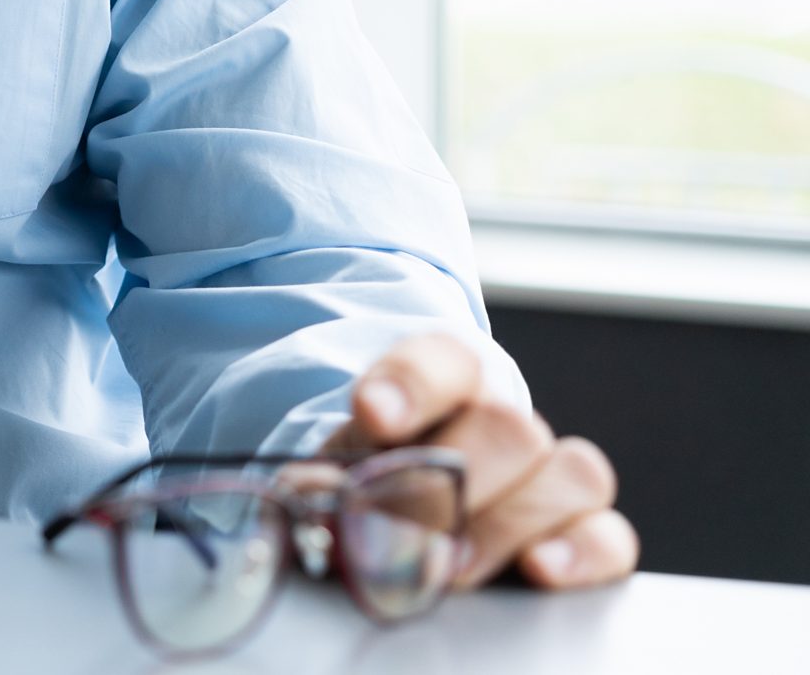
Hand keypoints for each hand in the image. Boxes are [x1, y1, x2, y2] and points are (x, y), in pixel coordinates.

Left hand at [327, 332, 636, 590]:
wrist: (404, 512)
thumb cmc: (370, 484)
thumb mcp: (335, 474)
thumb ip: (325, 483)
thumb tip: (316, 503)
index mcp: (443, 382)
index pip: (442, 358)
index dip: (412, 381)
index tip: (374, 413)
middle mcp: (506, 418)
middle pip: (506, 425)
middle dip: (457, 482)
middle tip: (410, 528)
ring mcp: (553, 473)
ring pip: (570, 473)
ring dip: (507, 522)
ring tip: (452, 564)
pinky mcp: (586, 530)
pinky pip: (611, 535)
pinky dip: (582, 554)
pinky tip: (540, 570)